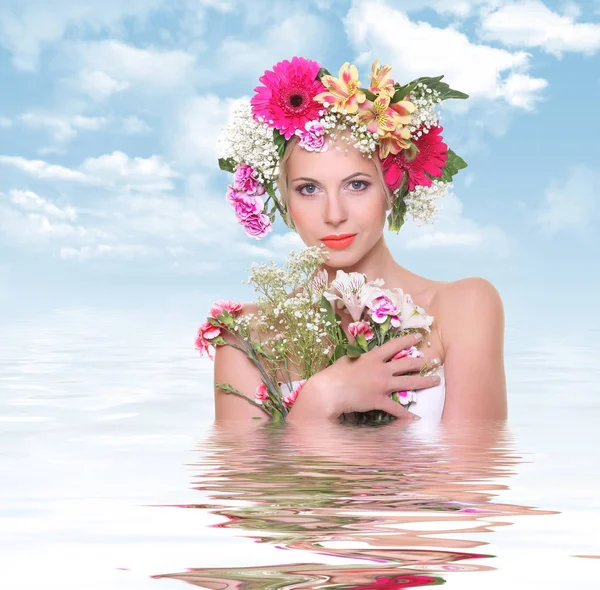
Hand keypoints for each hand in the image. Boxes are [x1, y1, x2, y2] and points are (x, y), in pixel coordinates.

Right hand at [303, 333, 440, 419]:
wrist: (330, 391)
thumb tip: (360, 346)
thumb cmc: (335, 374)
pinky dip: (407, 415)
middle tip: (434, 361)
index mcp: (373, 357)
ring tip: (435, 380)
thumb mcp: (348, 358)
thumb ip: (358, 353)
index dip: (407, 340)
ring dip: (424, 382)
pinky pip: (397, 409)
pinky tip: (417, 419)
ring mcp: (382, 385)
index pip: (394, 345)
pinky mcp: (379, 400)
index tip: (418, 336)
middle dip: (422, 362)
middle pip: (407, 364)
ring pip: (409, 382)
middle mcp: (381, 369)